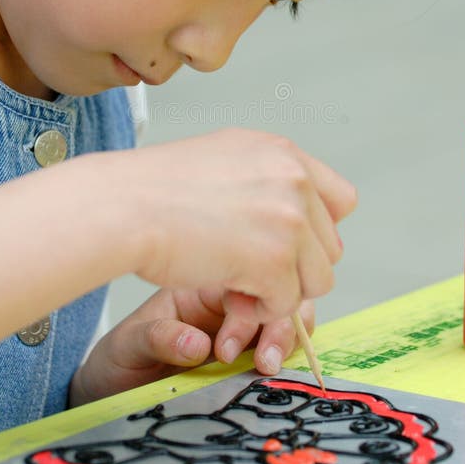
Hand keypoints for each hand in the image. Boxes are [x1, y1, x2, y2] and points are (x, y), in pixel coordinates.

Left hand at [68, 287, 314, 406]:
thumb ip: (158, 338)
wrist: (111, 394)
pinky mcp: (253, 358)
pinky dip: (290, 360)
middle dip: (279, 325)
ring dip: (288, 341)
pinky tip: (274, 378)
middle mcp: (228, 305)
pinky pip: (285, 351)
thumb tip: (197, 345)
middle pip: (277, 295)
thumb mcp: (126, 346)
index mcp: (201, 287)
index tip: (224, 351)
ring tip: (266, 370)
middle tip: (263, 363)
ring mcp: (245, 330)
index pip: (242, 279)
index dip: (245, 310)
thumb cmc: (119, 361)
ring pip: (290, 319)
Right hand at [125, 129, 355, 322]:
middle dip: (294, 267)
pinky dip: (259, 309)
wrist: (122, 206)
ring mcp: (289, 220)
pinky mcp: (274, 261)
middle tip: (249, 272)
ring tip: (237, 286)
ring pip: (317, 279)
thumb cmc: (155, 188)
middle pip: (330, 247)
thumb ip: (266, 178)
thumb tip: (295, 212)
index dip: (316, 230)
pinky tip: (228, 294)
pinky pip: (287, 303)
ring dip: (280, 290)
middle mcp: (294, 181)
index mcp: (284, 154)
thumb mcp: (224, 158)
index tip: (283, 243)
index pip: (341, 200)